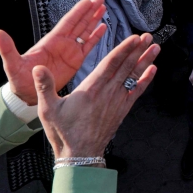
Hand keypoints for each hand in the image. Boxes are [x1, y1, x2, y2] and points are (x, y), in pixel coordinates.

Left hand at [0, 0, 107, 104]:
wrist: (27, 94)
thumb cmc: (19, 79)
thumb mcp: (12, 63)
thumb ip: (7, 48)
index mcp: (50, 41)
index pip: (67, 23)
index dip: (78, 12)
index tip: (88, 1)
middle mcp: (62, 43)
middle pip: (78, 23)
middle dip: (89, 11)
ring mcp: (69, 51)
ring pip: (85, 32)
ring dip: (94, 20)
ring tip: (103, 8)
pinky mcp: (75, 62)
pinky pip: (88, 46)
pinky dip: (96, 37)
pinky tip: (103, 27)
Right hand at [35, 33, 158, 158]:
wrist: (80, 156)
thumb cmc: (64, 132)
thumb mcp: (48, 109)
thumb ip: (44, 86)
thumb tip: (37, 68)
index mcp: (91, 89)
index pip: (111, 64)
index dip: (124, 49)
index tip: (134, 38)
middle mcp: (107, 93)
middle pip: (126, 67)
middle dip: (138, 50)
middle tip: (148, 37)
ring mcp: (116, 102)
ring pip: (133, 77)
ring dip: (145, 61)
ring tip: (155, 48)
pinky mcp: (121, 111)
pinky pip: (136, 92)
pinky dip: (145, 80)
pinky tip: (152, 70)